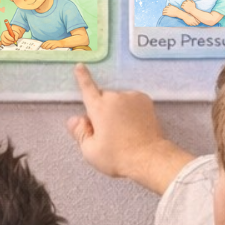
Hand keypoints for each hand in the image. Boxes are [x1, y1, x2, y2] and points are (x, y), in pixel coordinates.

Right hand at [0, 21, 23, 47]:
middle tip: (13, 41)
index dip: (10, 38)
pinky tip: (10, 42)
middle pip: (5, 40)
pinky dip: (8, 44)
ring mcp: (2, 39)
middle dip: (10, 41)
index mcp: (5, 32)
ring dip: (9, 43)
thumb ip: (16, 35)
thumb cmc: (13, 34)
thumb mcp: (16, 33)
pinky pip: (5, 44)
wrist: (11, 35)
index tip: (13, 39)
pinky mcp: (2, 42)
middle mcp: (2, 35)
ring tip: (12, 41)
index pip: (7, 36)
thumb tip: (15, 39)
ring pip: (5, 43)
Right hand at [66, 66, 193, 192]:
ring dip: (117, 109)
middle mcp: (115, 97)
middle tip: (106, 131)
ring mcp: (132, 97)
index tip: (80, 66)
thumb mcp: (90, 151)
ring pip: (118, 100)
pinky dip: (130, 110)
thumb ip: (80, 133)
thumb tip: (74, 119)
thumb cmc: (117, 156)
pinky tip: (134, 125)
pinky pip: (132, 102)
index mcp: (98, 107)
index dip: (82, 77)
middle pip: (103, 99)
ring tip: (123, 130)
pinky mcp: (146, 101)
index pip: (87, 88)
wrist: (150, 158)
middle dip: (102, 109)